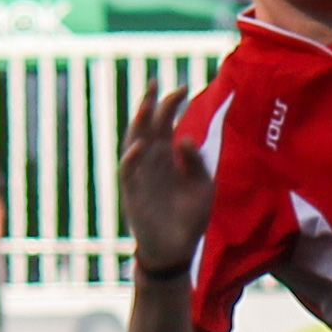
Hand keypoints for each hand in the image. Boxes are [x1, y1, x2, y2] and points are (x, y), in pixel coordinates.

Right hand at [119, 85, 214, 273]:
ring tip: (146, 104)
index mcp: (167, 159)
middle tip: (155, 81)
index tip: (182, 87)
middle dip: (150, 105)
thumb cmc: (190, 219)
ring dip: (138, 125)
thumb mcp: (203, 188)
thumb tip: (186, 138)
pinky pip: (129, 173)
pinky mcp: (133, 194)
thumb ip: (197, 164)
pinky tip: (140, 145)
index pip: (165, 125)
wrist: (177, 250)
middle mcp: (151, 164)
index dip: (170, 105)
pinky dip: (132, 159)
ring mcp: (140, 177)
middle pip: (146, 127)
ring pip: (134, 144)